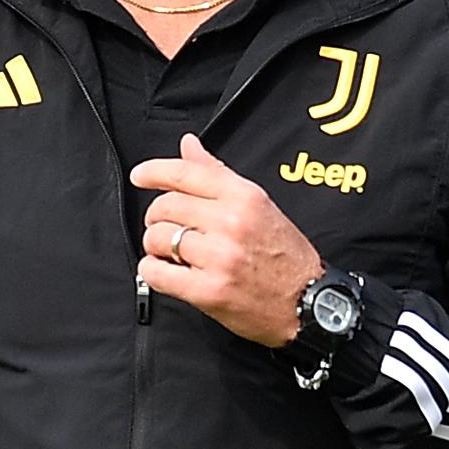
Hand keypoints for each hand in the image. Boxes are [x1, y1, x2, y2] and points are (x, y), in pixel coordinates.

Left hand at [130, 133, 321, 346]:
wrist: (307, 303)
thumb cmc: (285, 256)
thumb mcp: (258, 205)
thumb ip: (218, 175)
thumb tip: (189, 145)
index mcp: (244, 197)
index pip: (186, 174)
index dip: (154, 172)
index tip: (140, 176)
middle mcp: (231, 223)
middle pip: (165, 206)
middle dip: (157, 217)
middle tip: (166, 227)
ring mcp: (219, 258)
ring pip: (157, 238)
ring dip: (156, 246)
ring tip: (171, 252)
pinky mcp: (208, 291)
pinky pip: (157, 273)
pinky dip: (152, 271)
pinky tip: (165, 271)